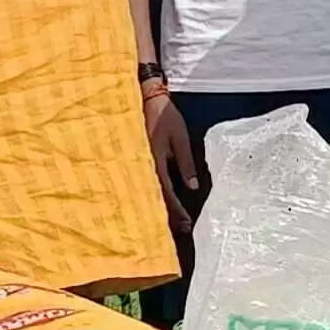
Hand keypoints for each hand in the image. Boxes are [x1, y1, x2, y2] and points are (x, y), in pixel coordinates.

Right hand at [143, 87, 201, 232]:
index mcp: (154, 160)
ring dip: (161, 208)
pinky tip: (160, 205)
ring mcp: (138, 164)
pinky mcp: (137, 161)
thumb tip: (192, 187)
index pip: (165, 191)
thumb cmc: (164, 116)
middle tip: (182, 230)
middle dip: (168, 215)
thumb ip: (185, 163)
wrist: (145, 99)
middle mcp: (143, 166)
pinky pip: (145, 183)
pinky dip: (154, 196)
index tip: (186, 222)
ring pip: (148, 192)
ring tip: (174, 223)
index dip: (176, 208)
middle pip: (155, 197)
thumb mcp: (180, 138)